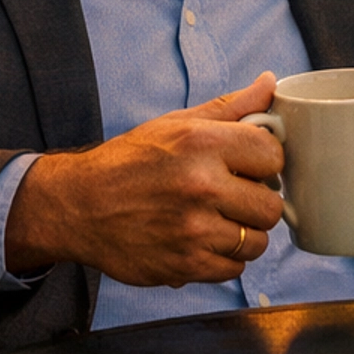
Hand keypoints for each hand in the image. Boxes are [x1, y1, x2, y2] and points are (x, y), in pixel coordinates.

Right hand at [6, 73, 285, 284]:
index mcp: (202, 143)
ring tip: (218, 221)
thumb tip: (270, 83)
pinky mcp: (184, 265)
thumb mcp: (176, 124)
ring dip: (242, 235)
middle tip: (234, 198)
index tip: (249, 167)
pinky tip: (201, 242)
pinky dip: (222, 260)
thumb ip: (230, 107)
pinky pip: (233, 270)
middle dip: (257, 203)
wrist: (78, 206)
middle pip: (271, 207)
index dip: (265, 163)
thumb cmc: (130, 162)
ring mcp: (193, 230)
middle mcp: (200, 185)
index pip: (274, 156)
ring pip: (256, 242)